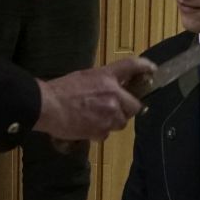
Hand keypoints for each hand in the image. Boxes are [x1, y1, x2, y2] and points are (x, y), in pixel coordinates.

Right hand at [34, 59, 150, 139]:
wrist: (47, 106)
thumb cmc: (62, 89)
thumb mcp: (85, 77)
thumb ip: (103, 81)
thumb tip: (113, 88)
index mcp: (107, 77)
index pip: (132, 66)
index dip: (145, 66)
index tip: (152, 69)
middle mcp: (113, 95)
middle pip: (134, 106)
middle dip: (126, 108)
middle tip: (113, 108)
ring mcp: (109, 114)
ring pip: (121, 122)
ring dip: (113, 121)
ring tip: (95, 117)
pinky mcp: (102, 130)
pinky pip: (107, 133)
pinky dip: (99, 131)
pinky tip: (86, 125)